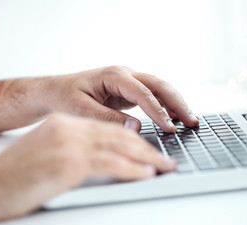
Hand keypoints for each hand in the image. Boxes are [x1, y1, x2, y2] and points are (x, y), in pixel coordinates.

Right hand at [0, 113, 175, 221]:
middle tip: (165, 158)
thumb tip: (106, 154)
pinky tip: (147, 173)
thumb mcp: (50, 150)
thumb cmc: (18, 173)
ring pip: (120, 146)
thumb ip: (77, 147)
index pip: (108, 128)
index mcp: (65, 123)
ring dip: (147, 158)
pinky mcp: (69, 162)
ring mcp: (70, 143)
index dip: (133, 139)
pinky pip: (112, 162)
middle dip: (146, 148)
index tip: (149, 149)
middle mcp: (69, 128)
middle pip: (119, 134)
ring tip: (164, 166)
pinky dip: (133, 168)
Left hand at [42, 66, 198, 131]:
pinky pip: (153, 96)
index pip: (143, 93)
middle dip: (178, 103)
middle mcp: (125, 74)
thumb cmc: (64, 97)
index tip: (170, 127)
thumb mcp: (82, 109)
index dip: (159, 110)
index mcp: (114, 75)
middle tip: (192, 121)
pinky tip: (175, 117)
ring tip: (190, 120)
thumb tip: (135, 127)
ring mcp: (129, 81)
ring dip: (176, 103)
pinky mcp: (129, 90)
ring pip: (160, 89)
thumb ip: (108, 118)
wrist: (53, 91)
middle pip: (159, 85)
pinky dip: (166, 106)